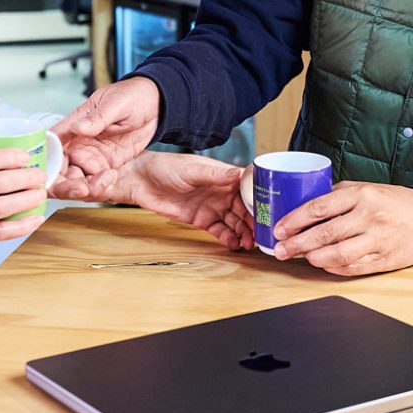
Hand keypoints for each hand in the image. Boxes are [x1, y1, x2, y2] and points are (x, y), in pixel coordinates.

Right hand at [50, 77, 160, 197]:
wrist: (156, 105)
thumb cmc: (131, 96)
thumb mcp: (115, 104)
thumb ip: (97, 118)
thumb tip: (78, 127)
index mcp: (74, 125)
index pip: (52, 144)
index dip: (47, 161)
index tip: (51, 174)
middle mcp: (79, 144)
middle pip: (60, 168)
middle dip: (64, 183)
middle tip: (79, 187)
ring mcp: (92, 157)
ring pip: (76, 179)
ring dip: (82, 187)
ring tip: (100, 183)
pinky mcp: (107, 166)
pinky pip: (96, 183)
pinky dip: (99, 188)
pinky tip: (109, 182)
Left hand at [108, 153, 251, 250]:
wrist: (141, 182)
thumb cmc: (167, 167)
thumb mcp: (194, 169)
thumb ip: (218, 174)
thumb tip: (242, 174)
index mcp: (224, 176)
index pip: (248, 189)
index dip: (259, 200)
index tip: (270, 212)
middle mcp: (222, 192)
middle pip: (245, 209)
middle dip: (254, 222)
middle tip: (262, 234)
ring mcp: (213, 207)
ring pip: (235, 223)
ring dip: (244, 233)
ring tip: (250, 244)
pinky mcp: (202, 221)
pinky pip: (221, 232)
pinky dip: (229, 239)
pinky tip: (236, 245)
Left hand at [271, 182, 412, 276]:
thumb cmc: (390, 201)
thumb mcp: (365, 188)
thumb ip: (336, 195)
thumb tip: (302, 204)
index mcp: (361, 194)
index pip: (320, 207)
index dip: (295, 220)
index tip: (279, 229)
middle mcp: (369, 216)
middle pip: (325, 233)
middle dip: (297, 243)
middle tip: (280, 250)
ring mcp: (378, 239)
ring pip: (338, 254)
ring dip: (314, 258)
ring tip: (300, 257)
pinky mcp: (384, 259)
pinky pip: (353, 267)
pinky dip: (334, 268)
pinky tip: (322, 264)